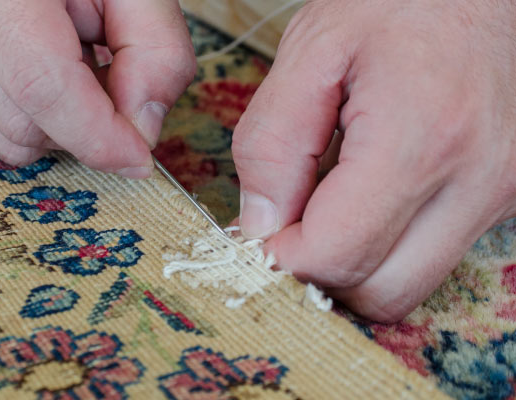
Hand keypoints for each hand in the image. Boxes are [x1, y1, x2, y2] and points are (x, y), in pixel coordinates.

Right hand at [0, 0, 194, 176]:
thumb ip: (156, 50)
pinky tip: (39, 70)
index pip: (41, 84)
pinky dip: (26, 118)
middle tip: (109, 74)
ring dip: (55, 121)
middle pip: (22, 121)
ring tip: (72, 58)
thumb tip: (141, 128)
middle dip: (82, 123)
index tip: (137, 156)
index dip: (96, 134)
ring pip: (2, 135)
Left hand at [232, 0, 515, 320]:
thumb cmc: (401, 0)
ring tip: (326, 208)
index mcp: (421, 139)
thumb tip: (258, 225)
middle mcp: (476, 181)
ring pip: (409, 286)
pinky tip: (365, 201)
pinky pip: (430, 257)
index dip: (282, 258)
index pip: (338, 255)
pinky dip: (386, 248)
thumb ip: (272, 142)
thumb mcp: (312, 50)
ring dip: (353, 265)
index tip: (259, 233)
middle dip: (319, 274)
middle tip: (288, 228)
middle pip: (380, 293)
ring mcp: (500, 194)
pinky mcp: (504, 196)